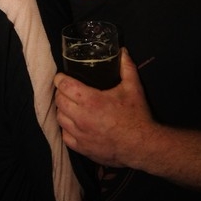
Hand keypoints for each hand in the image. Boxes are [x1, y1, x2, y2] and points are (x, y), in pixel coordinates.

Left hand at [55, 48, 155, 167]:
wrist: (142, 145)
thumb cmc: (136, 116)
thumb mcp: (133, 88)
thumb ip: (127, 67)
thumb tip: (122, 51)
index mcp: (91, 101)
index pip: (64, 86)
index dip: (60, 79)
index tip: (61, 76)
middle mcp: (81, 118)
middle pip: (59, 101)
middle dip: (60, 93)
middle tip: (66, 89)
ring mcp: (80, 135)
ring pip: (60, 118)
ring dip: (62, 110)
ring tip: (69, 105)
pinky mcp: (82, 148)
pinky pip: (65, 136)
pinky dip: (66, 128)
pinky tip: (73, 124)